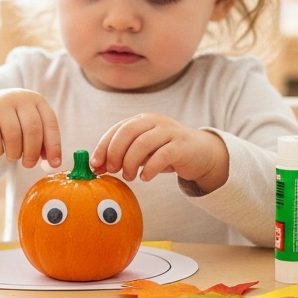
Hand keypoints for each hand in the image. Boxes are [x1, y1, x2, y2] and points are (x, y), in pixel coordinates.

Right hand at [0, 89, 61, 167]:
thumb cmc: (12, 120)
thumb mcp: (28, 124)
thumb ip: (42, 141)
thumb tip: (52, 162)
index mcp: (37, 100)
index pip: (50, 123)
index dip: (54, 146)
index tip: (54, 164)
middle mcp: (20, 98)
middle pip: (32, 129)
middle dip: (32, 152)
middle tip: (29, 165)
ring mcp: (0, 103)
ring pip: (13, 134)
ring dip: (14, 153)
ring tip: (12, 156)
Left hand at [92, 113, 228, 192]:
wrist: (202, 154)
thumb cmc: (167, 153)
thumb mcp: (143, 152)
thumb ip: (123, 155)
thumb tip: (97, 166)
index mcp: (142, 120)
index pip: (117, 129)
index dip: (103, 147)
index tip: (95, 165)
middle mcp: (155, 121)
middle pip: (127, 133)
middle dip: (115, 153)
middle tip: (113, 170)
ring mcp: (170, 131)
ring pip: (142, 144)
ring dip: (130, 163)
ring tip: (130, 176)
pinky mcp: (182, 146)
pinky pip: (162, 155)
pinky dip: (150, 168)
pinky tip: (145, 177)